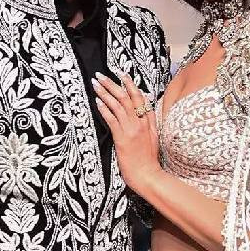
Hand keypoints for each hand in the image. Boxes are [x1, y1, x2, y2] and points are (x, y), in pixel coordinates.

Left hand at [91, 71, 161, 193]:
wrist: (148, 176)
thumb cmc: (148, 161)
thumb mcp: (153, 139)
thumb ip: (148, 124)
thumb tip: (143, 112)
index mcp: (149, 123)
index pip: (140, 98)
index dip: (130, 84)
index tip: (122, 74)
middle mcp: (141, 123)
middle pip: (127, 97)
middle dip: (113, 83)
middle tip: (101, 75)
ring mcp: (132, 130)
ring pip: (119, 105)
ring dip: (106, 92)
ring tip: (96, 84)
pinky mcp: (123, 138)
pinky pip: (112, 119)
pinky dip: (105, 109)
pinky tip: (97, 101)